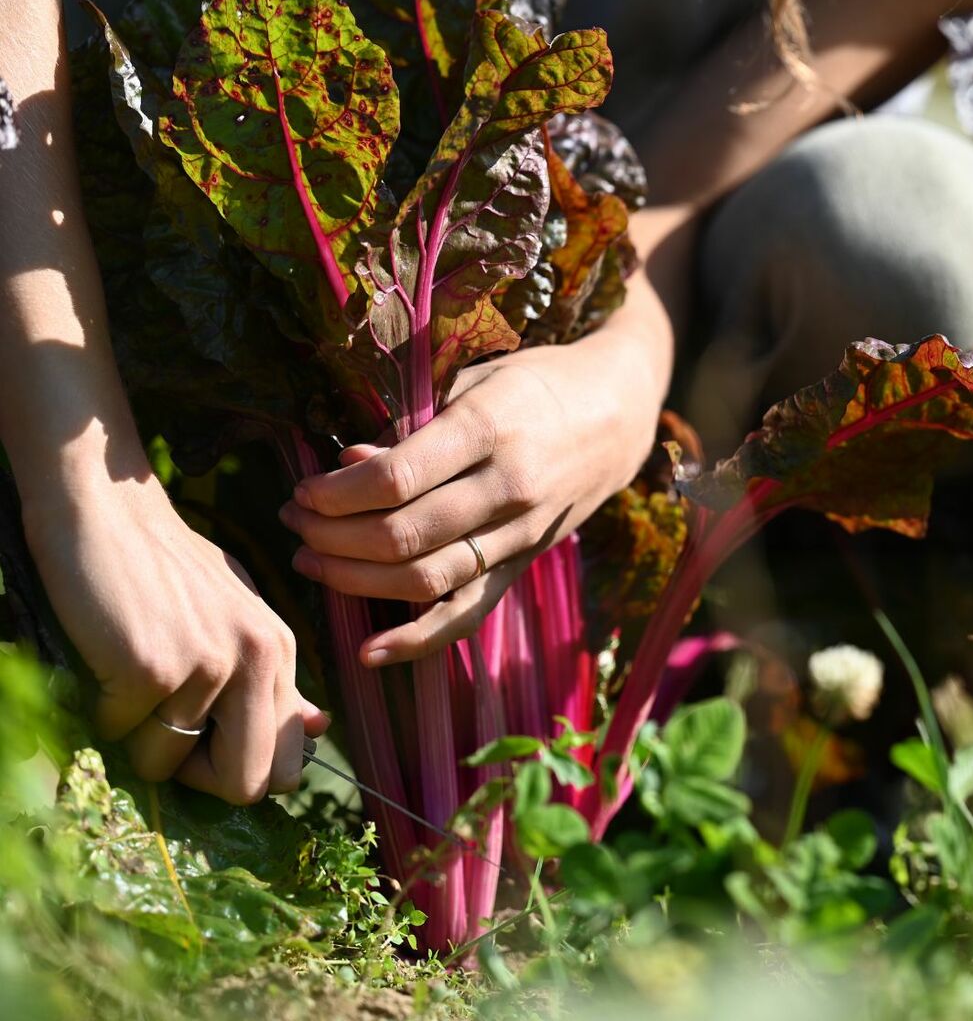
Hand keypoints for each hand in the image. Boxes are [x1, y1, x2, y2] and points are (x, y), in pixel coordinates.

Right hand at [26, 477, 328, 803]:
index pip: (286, 763)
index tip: (206, 744)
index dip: (240, 771)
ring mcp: (208, 664)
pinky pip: (120, 733)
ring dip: (138, 737)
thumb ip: (274, 679)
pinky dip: (103, 711)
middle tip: (163, 734)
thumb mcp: (237, 618)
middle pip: (248, 785)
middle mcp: (257, 658)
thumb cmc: (166, 569)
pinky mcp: (153, 667)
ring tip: (129, 679)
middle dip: (197, 778)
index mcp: (280, 651)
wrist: (107, 512)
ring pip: (169, 764)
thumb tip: (316, 731)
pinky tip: (105, 660)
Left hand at [280, 280, 671, 664]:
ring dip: (354, 579)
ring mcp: (520, 534)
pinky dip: (417, 641)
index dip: (336, 493)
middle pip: (403, 536)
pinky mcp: (523, 565)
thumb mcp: (474, 381)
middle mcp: (509, 488)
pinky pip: (467, 614)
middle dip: (331, 535)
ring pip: (425, 580)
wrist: (618, 414)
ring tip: (310, 558)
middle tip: (293, 520)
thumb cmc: (535, 383)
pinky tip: (369, 651)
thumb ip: (412, 425)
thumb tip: (347, 464)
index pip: (397, 478)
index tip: (304, 489)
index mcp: (490, 429)